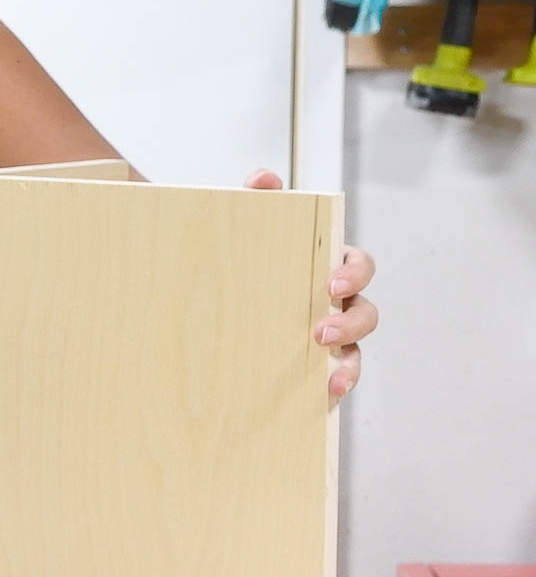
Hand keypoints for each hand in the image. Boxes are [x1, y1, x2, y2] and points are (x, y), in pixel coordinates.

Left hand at [244, 169, 377, 401]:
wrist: (211, 295)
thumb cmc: (243, 260)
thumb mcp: (245, 227)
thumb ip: (254, 199)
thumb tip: (264, 180)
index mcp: (327, 267)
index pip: (358, 264)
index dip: (354, 272)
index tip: (331, 283)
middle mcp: (334, 304)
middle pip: (365, 311)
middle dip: (350, 321)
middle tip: (320, 331)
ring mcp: (327, 339)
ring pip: (355, 352)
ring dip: (348, 364)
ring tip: (328, 376)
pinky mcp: (312, 368)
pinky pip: (333, 380)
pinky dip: (334, 388)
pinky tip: (323, 396)